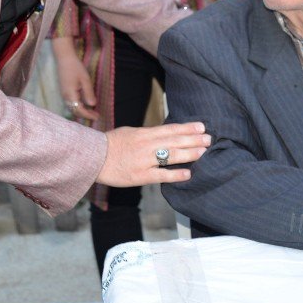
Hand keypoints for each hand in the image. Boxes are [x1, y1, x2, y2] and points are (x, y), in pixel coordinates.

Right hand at [51, 36, 98, 120]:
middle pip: (75, 111)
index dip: (88, 115)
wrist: (64, 59)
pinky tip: (84, 104)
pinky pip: (70, 104)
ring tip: (92, 111)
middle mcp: (65, 97)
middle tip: (96, 115)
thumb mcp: (85, 80)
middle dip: (85, 115)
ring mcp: (63, 94)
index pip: (80, 110)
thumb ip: (88, 93)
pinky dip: (78, 107)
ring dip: (81, 111)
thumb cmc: (76, 67)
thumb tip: (93, 105)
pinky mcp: (64, 91)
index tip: (97, 116)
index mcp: (71, 95)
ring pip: (72, 108)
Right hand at [96, 122, 210, 186]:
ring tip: (203, 152)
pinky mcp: (140, 176)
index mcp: (144, 133)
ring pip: (172, 156)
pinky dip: (175, 175)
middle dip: (194, 139)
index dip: (187, 128)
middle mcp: (146, 145)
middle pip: (175, 141)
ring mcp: (144, 161)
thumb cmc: (110, 144)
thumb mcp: (129, 132)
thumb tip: (164, 134)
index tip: (201, 126)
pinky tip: (188, 174)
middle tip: (209, 138)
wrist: (93, 158)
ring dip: (190, 154)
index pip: (170, 129)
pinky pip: (161, 175)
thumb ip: (147, 134)